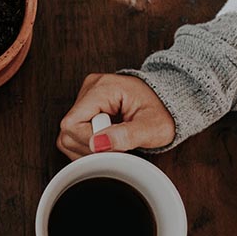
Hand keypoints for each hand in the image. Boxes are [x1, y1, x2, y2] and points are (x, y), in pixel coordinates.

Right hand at [57, 73, 174, 158]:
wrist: (168, 104)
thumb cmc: (163, 112)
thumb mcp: (152, 127)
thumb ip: (127, 136)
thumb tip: (97, 143)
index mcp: (103, 88)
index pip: (73, 124)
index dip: (91, 143)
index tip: (115, 145)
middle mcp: (90, 88)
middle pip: (67, 131)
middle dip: (91, 147)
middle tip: (117, 144)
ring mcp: (85, 96)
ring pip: (68, 135)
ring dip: (89, 148)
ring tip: (113, 141)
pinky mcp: (85, 107)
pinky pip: (73, 134)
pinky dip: (89, 144)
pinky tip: (107, 140)